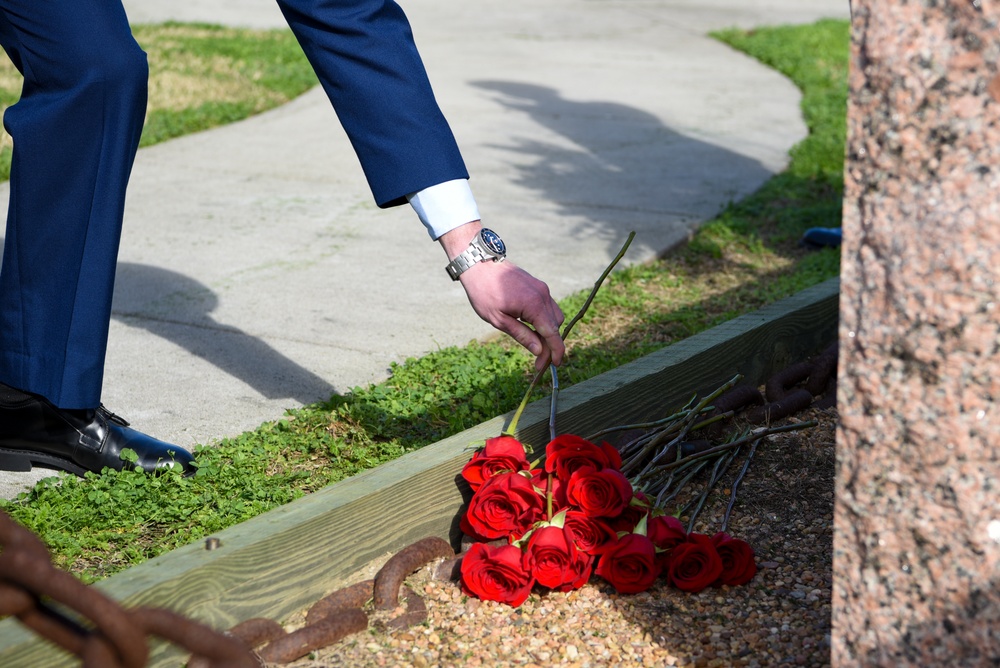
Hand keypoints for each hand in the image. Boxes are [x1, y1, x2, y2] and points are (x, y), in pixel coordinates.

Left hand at [440, 222, 564, 370]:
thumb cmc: (484, 292)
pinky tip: (530, 326)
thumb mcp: (499, 319)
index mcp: (534, 305)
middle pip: (556, 325)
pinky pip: (547, 306)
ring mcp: (541, 288)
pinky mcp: (537, 285)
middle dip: (550, 344)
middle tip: (538, 360)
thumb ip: (522, 335)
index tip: (555, 365)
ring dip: (548, 331)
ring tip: (534, 343)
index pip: (552, 333)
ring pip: (554, 315)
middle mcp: (542, 295)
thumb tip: (539, 351)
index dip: (556, 351)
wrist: (478, 264)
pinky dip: (544, 319)